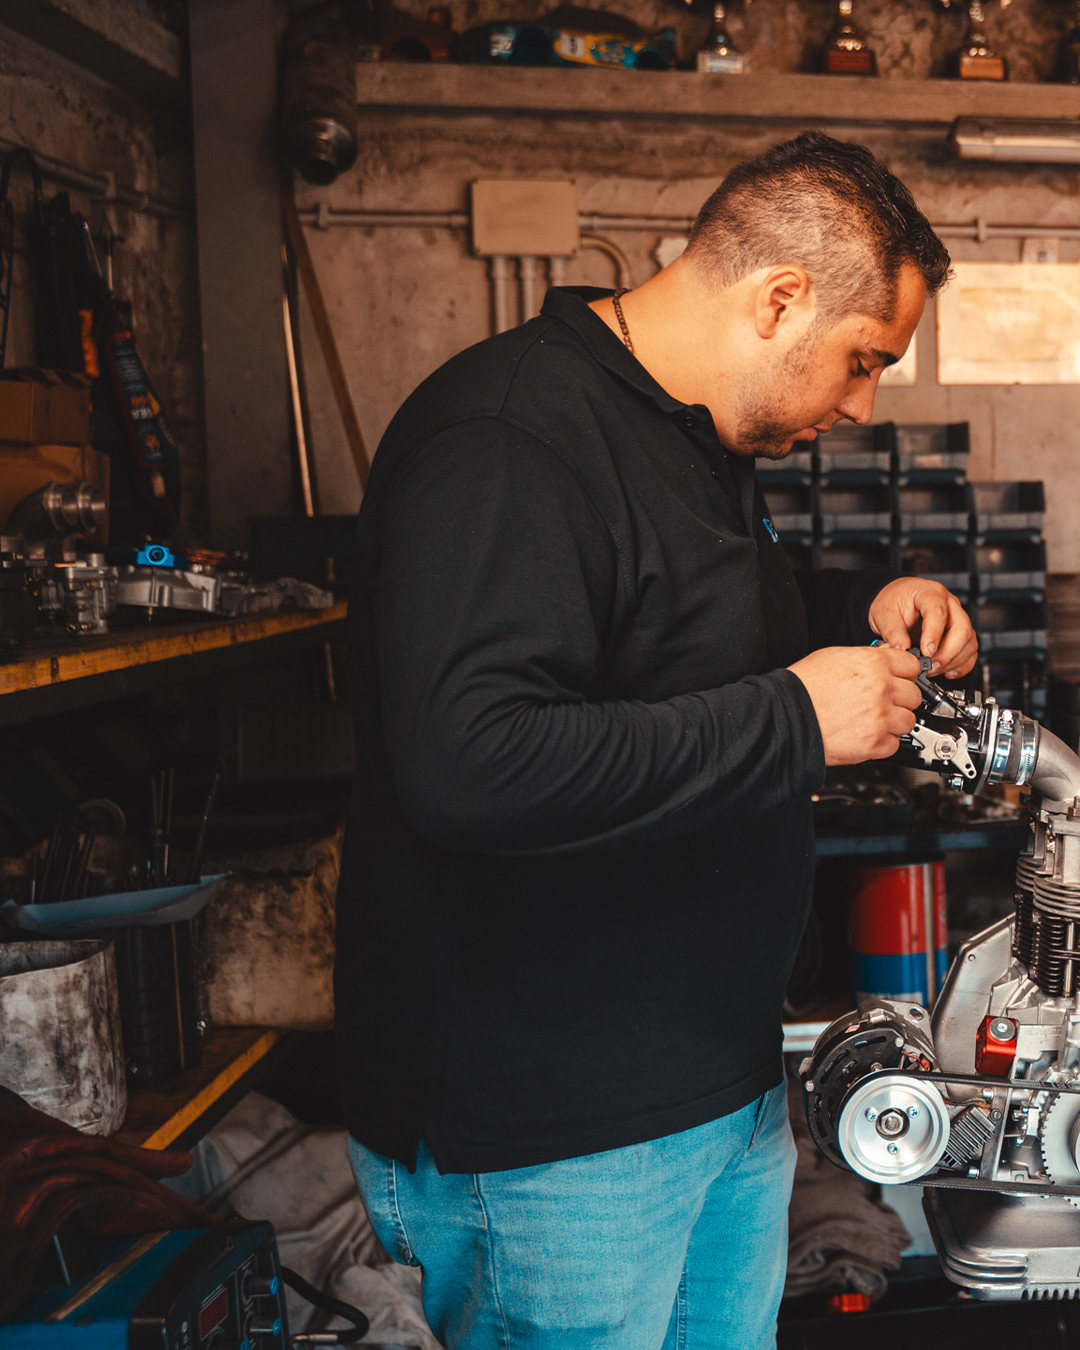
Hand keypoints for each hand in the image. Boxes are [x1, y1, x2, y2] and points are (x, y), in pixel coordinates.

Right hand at [788, 646, 923, 765]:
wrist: (785, 717)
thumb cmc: (803, 687)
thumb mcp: (834, 656)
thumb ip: (866, 658)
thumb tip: (883, 659)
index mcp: (873, 663)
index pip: (913, 666)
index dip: (905, 674)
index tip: (900, 680)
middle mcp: (881, 689)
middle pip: (914, 695)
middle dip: (900, 700)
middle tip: (882, 703)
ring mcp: (880, 717)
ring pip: (909, 721)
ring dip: (894, 723)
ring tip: (872, 721)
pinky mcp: (874, 743)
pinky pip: (894, 744)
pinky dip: (882, 743)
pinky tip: (865, 735)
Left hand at [867, 577, 977, 678]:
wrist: (899, 599)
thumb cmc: (894, 601)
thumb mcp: (885, 613)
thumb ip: (893, 632)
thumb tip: (902, 651)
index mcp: (930, 594)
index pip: (938, 613)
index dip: (934, 635)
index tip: (926, 652)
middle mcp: (949, 605)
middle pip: (962, 629)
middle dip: (948, 653)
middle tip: (930, 666)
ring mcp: (958, 619)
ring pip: (969, 642)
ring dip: (954, 661)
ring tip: (933, 670)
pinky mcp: (961, 634)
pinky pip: (970, 651)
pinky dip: (962, 665)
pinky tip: (947, 672)